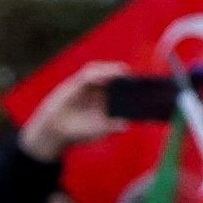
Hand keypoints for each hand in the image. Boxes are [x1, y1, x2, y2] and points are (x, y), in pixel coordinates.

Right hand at [21, 67, 143, 162]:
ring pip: (104, 71)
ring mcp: (90, 86)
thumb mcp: (99, 132)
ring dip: (113, 70)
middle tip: (136, 77)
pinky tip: (104, 75)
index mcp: (111, 101)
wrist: (56, 132)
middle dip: (127, 75)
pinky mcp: (77, 83)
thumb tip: (126, 125)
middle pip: (117, 77)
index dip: (135, 85)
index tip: (146, 86)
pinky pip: (88, 74)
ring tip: (122, 71)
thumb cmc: (80, 132)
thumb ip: (112, 128)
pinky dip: (97, 73)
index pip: (126, 88)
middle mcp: (102, 91)